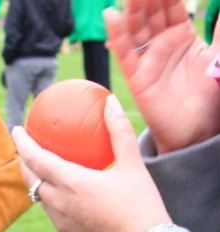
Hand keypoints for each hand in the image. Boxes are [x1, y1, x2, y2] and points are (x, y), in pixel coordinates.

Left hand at [11, 94, 170, 231]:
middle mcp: (58, 203)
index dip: (22, 143)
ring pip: (41, 199)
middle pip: (31, 179)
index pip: (35, 158)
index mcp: (70, 182)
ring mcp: (59, 223)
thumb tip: (110, 102)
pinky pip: (55, 215)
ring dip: (40, 183)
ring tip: (47, 171)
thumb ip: (119, 132)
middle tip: (29, 149)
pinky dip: (56, 202)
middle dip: (25, 162)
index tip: (16, 130)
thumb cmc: (142, 206)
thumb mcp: (134, 165)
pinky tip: (68, 199)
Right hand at [105, 0, 219, 152]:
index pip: (172, 4)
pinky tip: (112, 15)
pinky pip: (124, 53)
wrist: (198, 129)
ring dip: (133, 7)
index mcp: (181, 34)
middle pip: (151, 11)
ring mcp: (147, 59)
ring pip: (136, 26)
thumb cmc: (209, 93)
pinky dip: (116, 34)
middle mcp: (161, 43)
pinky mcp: (136, 77)